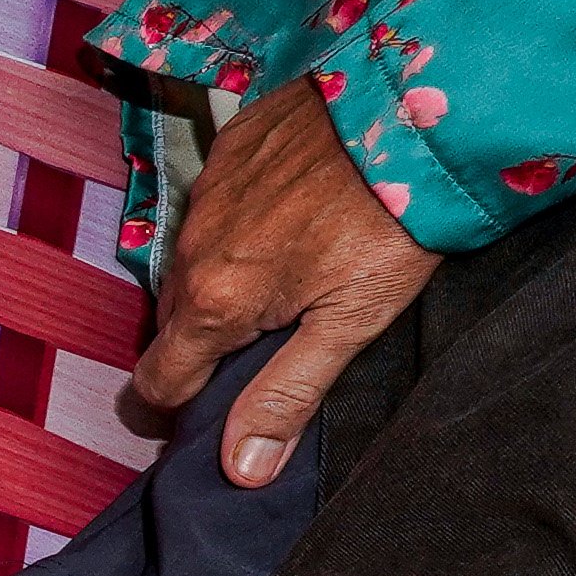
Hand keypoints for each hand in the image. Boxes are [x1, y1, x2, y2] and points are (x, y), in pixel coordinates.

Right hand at [128, 79, 438, 488]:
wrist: (420, 106)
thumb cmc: (398, 219)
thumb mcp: (354, 320)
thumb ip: (287, 395)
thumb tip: (239, 470)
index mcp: (216, 303)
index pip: (156, 383)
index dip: (180, 406)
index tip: (217, 404)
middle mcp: (192, 250)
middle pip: (172, 325)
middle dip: (206, 340)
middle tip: (273, 333)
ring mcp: (206, 194)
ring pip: (190, 265)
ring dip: (222, 278)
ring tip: (290, 267)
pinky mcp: (229, 148)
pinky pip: (211, 206)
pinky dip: (238, 220)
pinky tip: (293, 210)